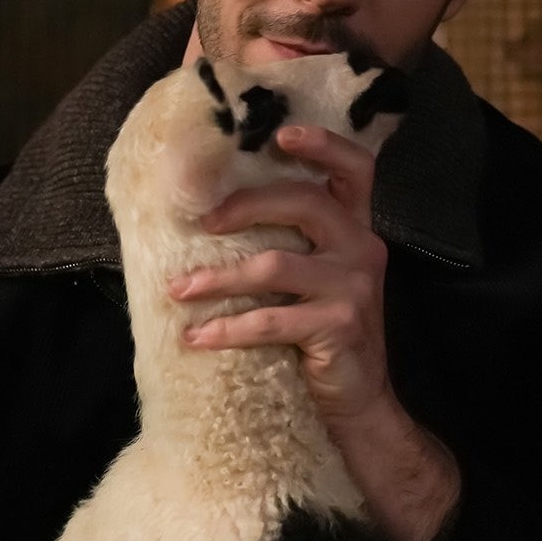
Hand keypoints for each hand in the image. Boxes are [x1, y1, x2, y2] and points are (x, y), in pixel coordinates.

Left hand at [168, 125, 459, 540]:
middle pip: (304, 203)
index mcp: (357, 230)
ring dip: (218, 278)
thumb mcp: (313, 281)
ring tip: (178, 290)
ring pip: (273, 265)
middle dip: (244, 206)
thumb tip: (214, 213)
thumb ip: (289, 244)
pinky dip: (226, 328)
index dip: (324, 145)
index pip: (355, 171)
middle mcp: (363, 249)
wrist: (358, 407)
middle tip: (200, 222)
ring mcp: (354, 288)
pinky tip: (196, 337)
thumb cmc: (321, 337)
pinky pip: (270, 320)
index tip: (282, 133)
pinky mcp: (339, 327)